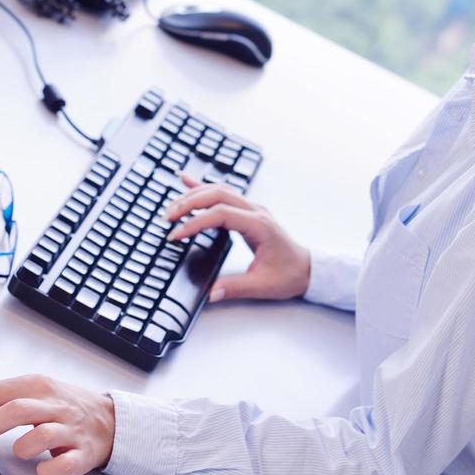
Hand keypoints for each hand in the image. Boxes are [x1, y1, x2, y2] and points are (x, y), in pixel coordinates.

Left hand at [0, 374, 114, 474]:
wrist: (110, 420)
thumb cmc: (60, 404)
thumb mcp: (25, 389)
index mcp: (33, 386)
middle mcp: (51, 404)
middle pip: (17, 408)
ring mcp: (68, 429)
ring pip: (42, 435)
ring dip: (23, 446)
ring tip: (19, 450)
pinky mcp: (81, 453)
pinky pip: (64, 463)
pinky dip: (49, 469)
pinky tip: (43, 469)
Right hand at [164, 173, 310, 301]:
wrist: (306, 268)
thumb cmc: (288, 274)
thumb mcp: (262, 286)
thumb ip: (236, 288)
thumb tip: (211, 293)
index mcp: (259, 225)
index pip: (220, 214)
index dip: (196, 222)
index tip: (176, 234)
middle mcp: (255, 211)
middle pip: (217, 195)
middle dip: (189, 203)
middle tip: (168, 217)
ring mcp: (252, 208)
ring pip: (219, 190)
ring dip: (194, 195)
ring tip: (172, 207)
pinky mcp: (248, 212)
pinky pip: (223, 193)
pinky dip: (203, 187)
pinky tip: (186, 181)